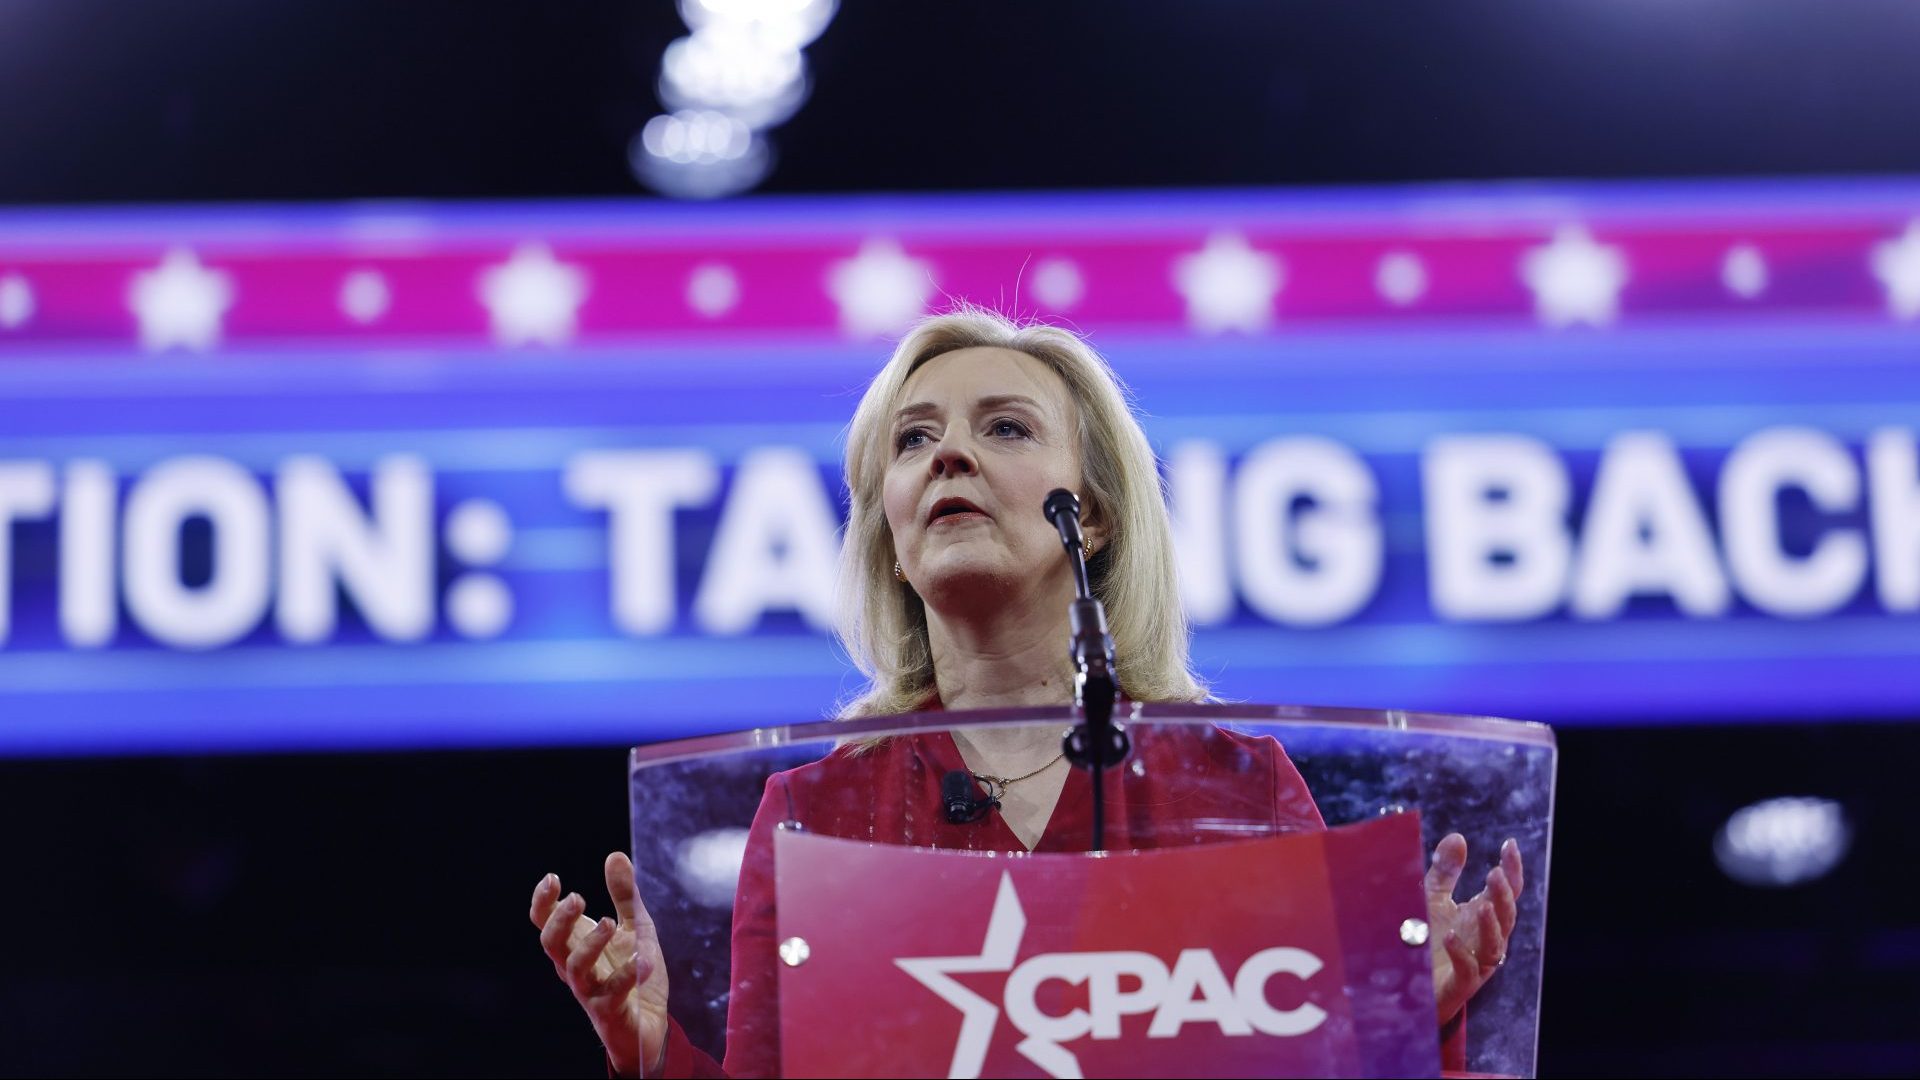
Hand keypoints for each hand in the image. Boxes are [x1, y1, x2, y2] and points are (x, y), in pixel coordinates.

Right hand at [531, 852, 670, 1077]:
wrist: (649, 1025)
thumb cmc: (633, 973)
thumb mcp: (635, 926)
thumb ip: (624, 895)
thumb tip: (615, 855)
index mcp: (576, 945)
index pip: (545, 922)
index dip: (542, 902)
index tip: (552, 878)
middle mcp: (575, 968)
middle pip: (551, 944)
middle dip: (560, 920)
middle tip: (578, 898)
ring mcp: (591, 991)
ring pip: (574, 969)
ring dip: (589, 944)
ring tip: (608, 922)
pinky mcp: (611, 1010)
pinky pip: (613, 992)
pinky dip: (627, 974)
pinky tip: (644, 958)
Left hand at [1424, 833, 1523, 1024]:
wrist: (1412, 987)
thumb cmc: (1428, 941)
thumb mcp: (1433, 900)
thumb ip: (1446, 872)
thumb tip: (1458, 836)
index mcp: (1483, 917)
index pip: (1507, 892)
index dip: (1512, 869)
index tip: (1509, 845)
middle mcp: (1485, 939)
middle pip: (1505, 916)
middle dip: (1503, 896)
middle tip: (1495, 874)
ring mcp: (1476, 964)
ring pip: (1495, 946)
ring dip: (1491, 926)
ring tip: (1483, 905)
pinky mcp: (1459, 985)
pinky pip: (1467, 970)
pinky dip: (1461, 953)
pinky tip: (1449, 936)